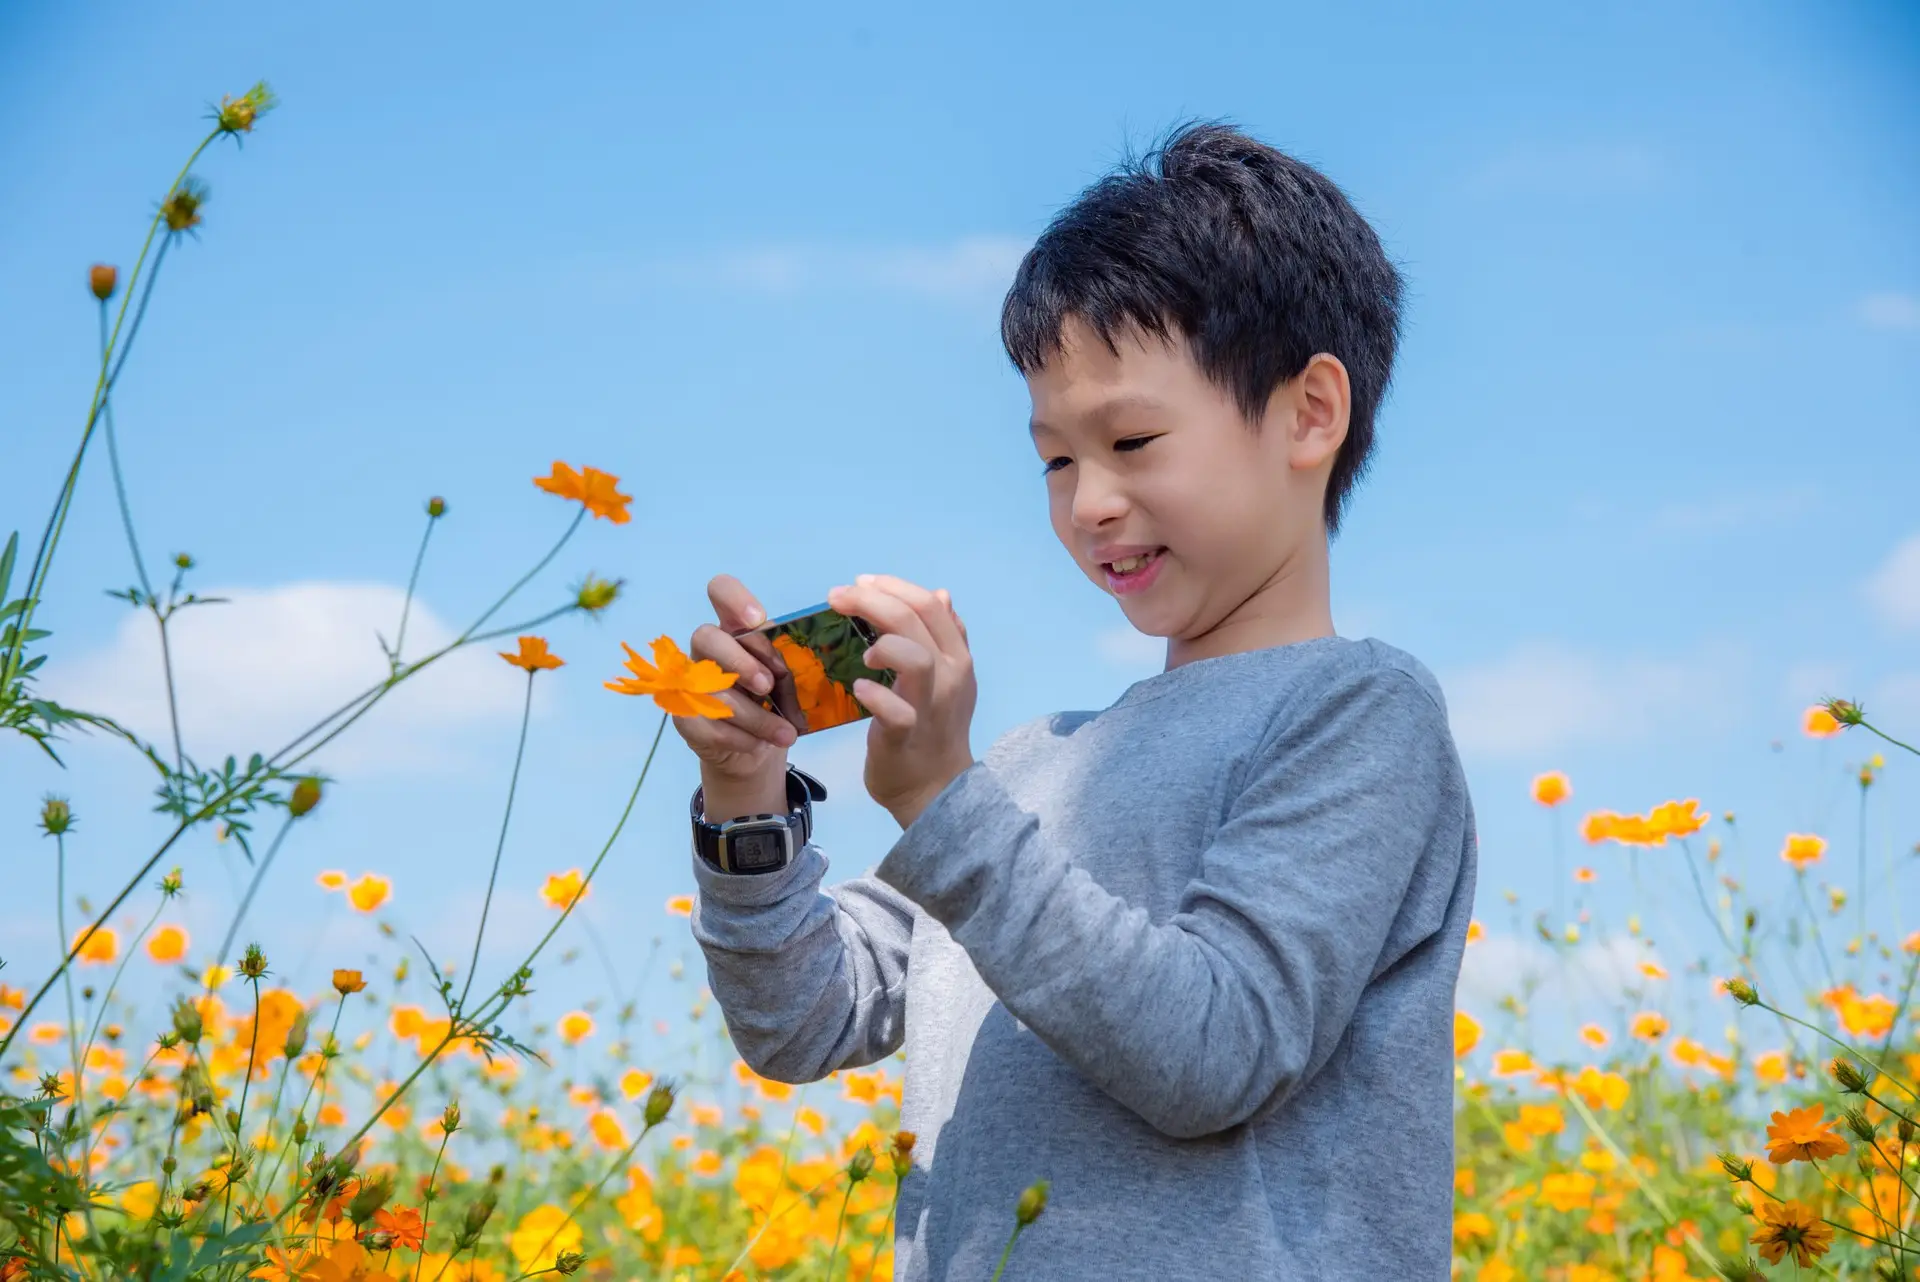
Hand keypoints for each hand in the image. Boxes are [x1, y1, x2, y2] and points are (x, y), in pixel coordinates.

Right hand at [677, 575, 798, 794]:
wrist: (753, 749)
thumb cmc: (771, 703)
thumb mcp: (785, 682)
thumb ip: (781, 668)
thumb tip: (778, 675)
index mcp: (734, 629)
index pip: (721, 591)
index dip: (735, 599)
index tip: (758, 620)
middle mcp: (706, 649)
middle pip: (705, 636)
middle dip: (740, 662)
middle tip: (767, 687)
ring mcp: (689, 682)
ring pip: (714, 691)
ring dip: (755, 716)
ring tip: (785, 734)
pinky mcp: (684, 717)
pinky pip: (709, 725)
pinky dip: (740, 738)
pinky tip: (758, 745)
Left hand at [827, 574, 977, 827]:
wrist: (936, 788)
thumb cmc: (935, 728)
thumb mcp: (950, 677)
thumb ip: (947, 635)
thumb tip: (942, 593)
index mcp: (956, 657)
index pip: (929, 604)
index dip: (892, 586)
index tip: (860, 583)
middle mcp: (950, 676)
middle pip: (916, 619)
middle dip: (871, 599)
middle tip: (837, 596)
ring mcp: (930, 706)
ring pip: (916, 659)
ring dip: (883, 643)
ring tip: (862, 651)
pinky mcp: (906, 735)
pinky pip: (895, 711)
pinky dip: (875, 696)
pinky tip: (859, 688)